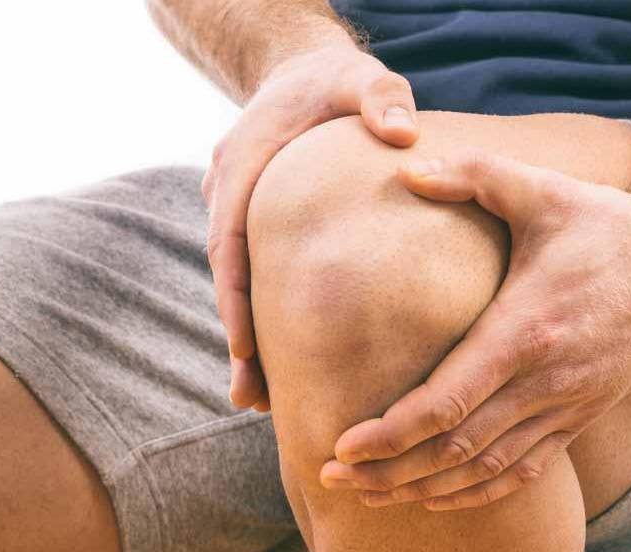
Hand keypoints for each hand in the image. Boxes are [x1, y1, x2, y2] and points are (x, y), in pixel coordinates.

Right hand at [205, 44, 419, 411]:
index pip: (230, 237)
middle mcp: (228, 190)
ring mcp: (236, 209)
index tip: (244, 345)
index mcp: (244, 163)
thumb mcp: (363, 79)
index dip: (236, 294)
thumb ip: (380, 97)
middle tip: (252, 398)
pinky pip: (253, 274)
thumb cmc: (334, 81)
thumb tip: (403, 132)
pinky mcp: (254, 224)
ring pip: (237, 282)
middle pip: (227, 276)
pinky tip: (282, 362)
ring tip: (262, 401)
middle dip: (238, 338)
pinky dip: (261, 315)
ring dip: (247, 338)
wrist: (301, 71)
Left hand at [319, 151, 630, 509]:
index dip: (390, 433)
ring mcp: (566, 407)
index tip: (341, 446)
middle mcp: (546, 382)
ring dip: (423, 489)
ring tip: (368, 497)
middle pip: (455, 449)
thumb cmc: (605, 223)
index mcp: (526, 331)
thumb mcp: (541, 189)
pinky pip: (521, 473)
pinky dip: (474, 493)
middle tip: (332, 479)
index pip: (447, 403)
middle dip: (389, 471)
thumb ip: (472, 173)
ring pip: (485, 471)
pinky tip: (434, 497)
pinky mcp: (579, 418)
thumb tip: (405, 168)